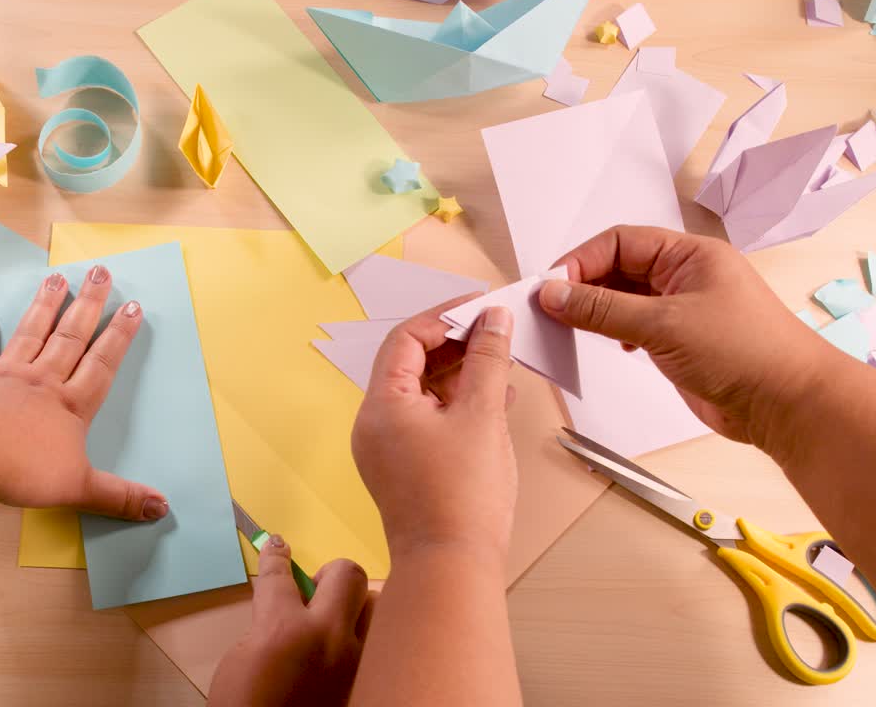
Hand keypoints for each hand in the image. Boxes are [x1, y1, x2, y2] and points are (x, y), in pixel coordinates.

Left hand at [0, 267, 167, 520]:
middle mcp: (43, 381)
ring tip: (59, 278)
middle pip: (71, 337)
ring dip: (46, 306)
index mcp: (71, 405)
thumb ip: (119, 497)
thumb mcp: (78, 487)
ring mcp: (6, 375)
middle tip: (101, 272)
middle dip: (89, 305)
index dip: (119, 336)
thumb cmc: (20, 467)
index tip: (133, 306)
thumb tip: (162, 508)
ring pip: (31, 333)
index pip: (102, 364)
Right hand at [209, 536, 371, 706]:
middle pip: (347, 574)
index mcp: (285, 630)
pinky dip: (366, 642)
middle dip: (330, 574)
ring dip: (357, 608)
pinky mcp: (370, 683)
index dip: (276, 556)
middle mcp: (329, 638)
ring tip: (339, 625)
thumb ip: (267, 626)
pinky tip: (347, 655)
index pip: (281, 575)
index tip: (278, 545)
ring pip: (377, 605)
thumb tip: (286, 609)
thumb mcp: (240, 661)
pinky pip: (379, 645)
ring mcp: (358, 663)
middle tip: (315, 591)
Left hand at [351, 298, 518, 560]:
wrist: (451, 567)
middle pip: (410, 364)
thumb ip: (488, 359)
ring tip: (502, 364)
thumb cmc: (463, 494)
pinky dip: (455, 405)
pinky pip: (425, 421)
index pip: (406, 339)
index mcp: (382, 403)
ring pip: (420, 394)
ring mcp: (385, 448)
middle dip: (454, 345)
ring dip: (459, 375)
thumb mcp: (482, 415)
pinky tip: (494, 401)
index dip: (445, 318)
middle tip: (495, 333)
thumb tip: (493, 318)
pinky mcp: (401, 469)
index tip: (483, 308)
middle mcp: (373, 423)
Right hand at [537, 225, 831, 442]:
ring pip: (625, 299)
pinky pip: (635, 326)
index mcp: (689, 255)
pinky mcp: (681, 342)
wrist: (788, 405)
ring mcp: (684, 309)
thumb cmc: (743, 352)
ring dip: (596, 311)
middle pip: (619, 268)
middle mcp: (685, 276)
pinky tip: (608, 344)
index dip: (581, 261)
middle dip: (583, 286)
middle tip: (549, 309)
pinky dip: (614, 332)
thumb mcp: (662, 324)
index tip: (550, 288)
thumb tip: (553, 293)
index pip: (619, 242)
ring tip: (568, 327)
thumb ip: (602, 308)